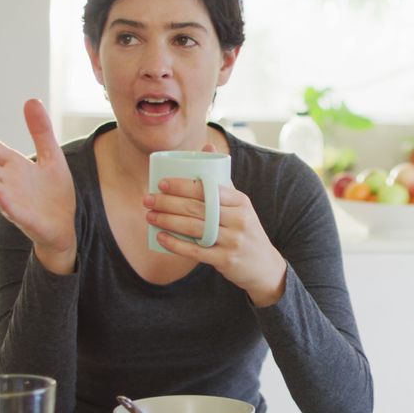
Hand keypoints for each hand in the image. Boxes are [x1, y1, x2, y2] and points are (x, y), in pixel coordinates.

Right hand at [0, 99, 76, 273]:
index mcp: (13, 167)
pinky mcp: (26, 219)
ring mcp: (13, 201)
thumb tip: (31, 100)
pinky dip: (6, 204)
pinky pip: (13, 211)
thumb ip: (40, 132)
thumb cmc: (55, 193)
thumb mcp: (52, 156)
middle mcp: (8, 183)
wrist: (66, 226)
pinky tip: (1, 196)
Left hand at [144, 144, 287, 306]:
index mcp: (241, 201)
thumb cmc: (246, 230)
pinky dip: (176, 244)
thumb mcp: (241, 205)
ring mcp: (232, 241)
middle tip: (148, 199)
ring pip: (194, 228)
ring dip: (167, 221)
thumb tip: (207, 146)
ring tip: (150, 216)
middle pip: (197, 208)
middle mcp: (239, 219)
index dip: (183, 185)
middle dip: (168, 203)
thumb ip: (222, 181)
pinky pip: (195, 251)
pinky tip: (161, 237)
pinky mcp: (225, 260)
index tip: (162, 183)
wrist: (265, 266)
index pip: (209, 189)